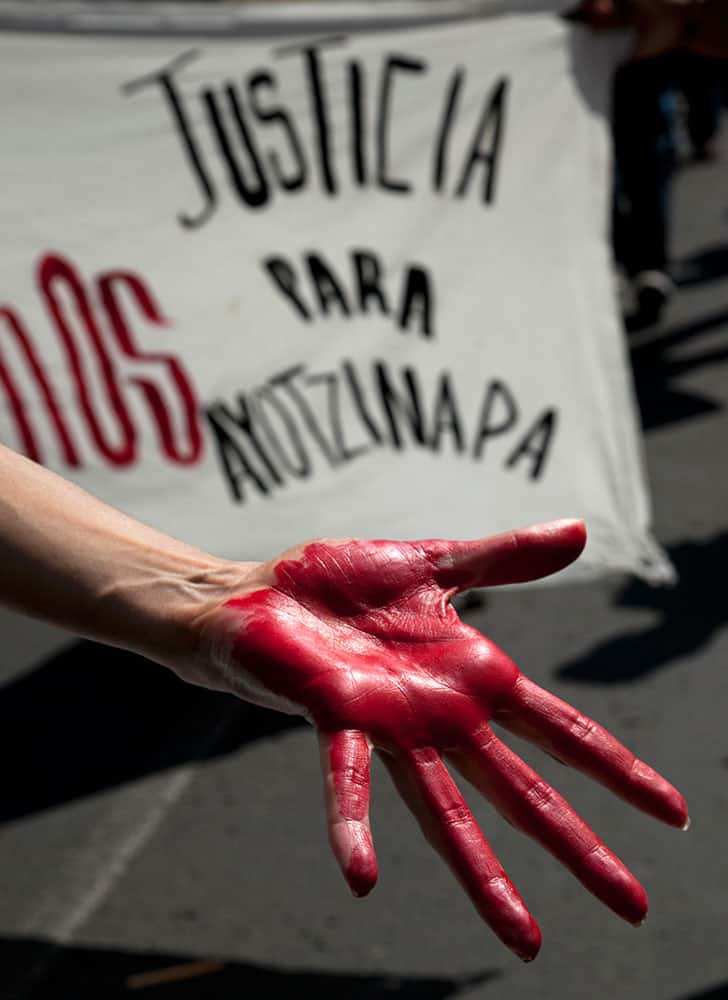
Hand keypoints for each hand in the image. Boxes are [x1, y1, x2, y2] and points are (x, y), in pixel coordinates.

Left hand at [193, 520, 687, 960]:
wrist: (257, 591)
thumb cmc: (341, 584)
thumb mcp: (437, 562)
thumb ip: (505, 559)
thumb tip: (583, 532)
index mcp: (473, 676)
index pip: (562, 730)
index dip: (617, 769)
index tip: (672, 814)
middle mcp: (441, 715)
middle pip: (522, 790)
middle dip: (577, 845)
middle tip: (633, 906)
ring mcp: (390, 724)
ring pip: (446, 809)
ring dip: (483, 873)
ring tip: (526, 939)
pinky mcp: (334, 716)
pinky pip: (347, 778)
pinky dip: (352, 825)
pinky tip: (363, 878)